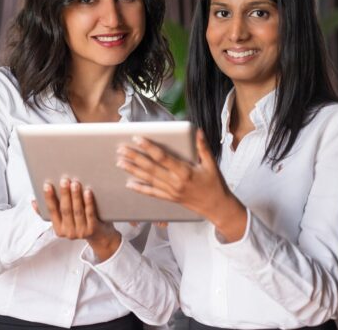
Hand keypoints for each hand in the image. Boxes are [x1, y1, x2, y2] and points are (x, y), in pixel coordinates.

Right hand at [43, 178, 120, 260]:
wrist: (100, 237)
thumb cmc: (79, 223)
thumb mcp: (63, 221)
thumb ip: (50, 212)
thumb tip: (33, 201)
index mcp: (58, 229)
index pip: (51, 211)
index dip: (48, 198)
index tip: (47, 185)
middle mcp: (68, 232)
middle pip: (65, 210)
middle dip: (64, 194)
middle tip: (64, 180)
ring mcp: (81, 232)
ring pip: (77, 211)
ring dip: (75, 196)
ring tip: (75, 183)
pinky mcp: (93, 229)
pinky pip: (90, 213)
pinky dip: (88, 202)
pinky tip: (88, 192)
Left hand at [116, 129, 246, 241]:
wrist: (217, 207)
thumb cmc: (215, 184)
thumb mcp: (212, 164)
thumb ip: (203, 147)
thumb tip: (197, 131)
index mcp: (185, 171)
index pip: (163, 157)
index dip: (149, 147)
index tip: (137, 138)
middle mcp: (175, 182)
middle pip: (151, 168)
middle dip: (134, 157)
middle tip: (121, 149)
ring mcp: (171, 191)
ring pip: (148, 179)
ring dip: (133, 170)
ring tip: (120, 162)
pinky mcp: (170, 198)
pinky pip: (152, 193)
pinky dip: (140, 189)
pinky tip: (129, 184)